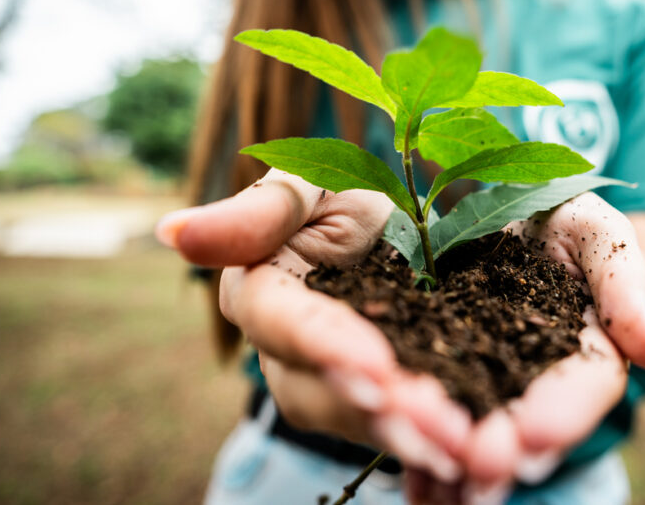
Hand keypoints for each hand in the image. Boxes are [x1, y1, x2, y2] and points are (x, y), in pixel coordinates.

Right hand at [157, 175, 644, 503]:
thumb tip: (172, 232)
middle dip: (379, 411)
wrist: (393, 222)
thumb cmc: (339, 194)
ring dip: (410, 438)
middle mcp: (290, 353)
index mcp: (264, 295)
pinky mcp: (378, 398)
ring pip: (363, 421)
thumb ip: (256, 210)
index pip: (287, 325)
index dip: (325, 346)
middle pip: (324, 391)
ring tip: (463, 450)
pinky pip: (398, 427)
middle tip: (435, 429)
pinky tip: (472, 460)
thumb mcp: (308, 184)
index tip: (373, 366)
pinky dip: (432, 444)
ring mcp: (332, 382)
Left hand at [406, 192, 644, 503]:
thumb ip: (626, 286)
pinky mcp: (440, 366)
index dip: (562, 413)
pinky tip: (405, 480)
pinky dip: (416, 445)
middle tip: (475, 468)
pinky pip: (429, 407)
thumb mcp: (599, 235)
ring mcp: (487, 377)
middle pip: (523, 423)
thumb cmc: (568, 224)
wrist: (512, 219)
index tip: (534, 438)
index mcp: (589, 351)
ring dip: (454, 460)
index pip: (582, 385)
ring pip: (474, 427)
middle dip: (500, 450)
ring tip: (432, 486)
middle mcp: (539, 379)